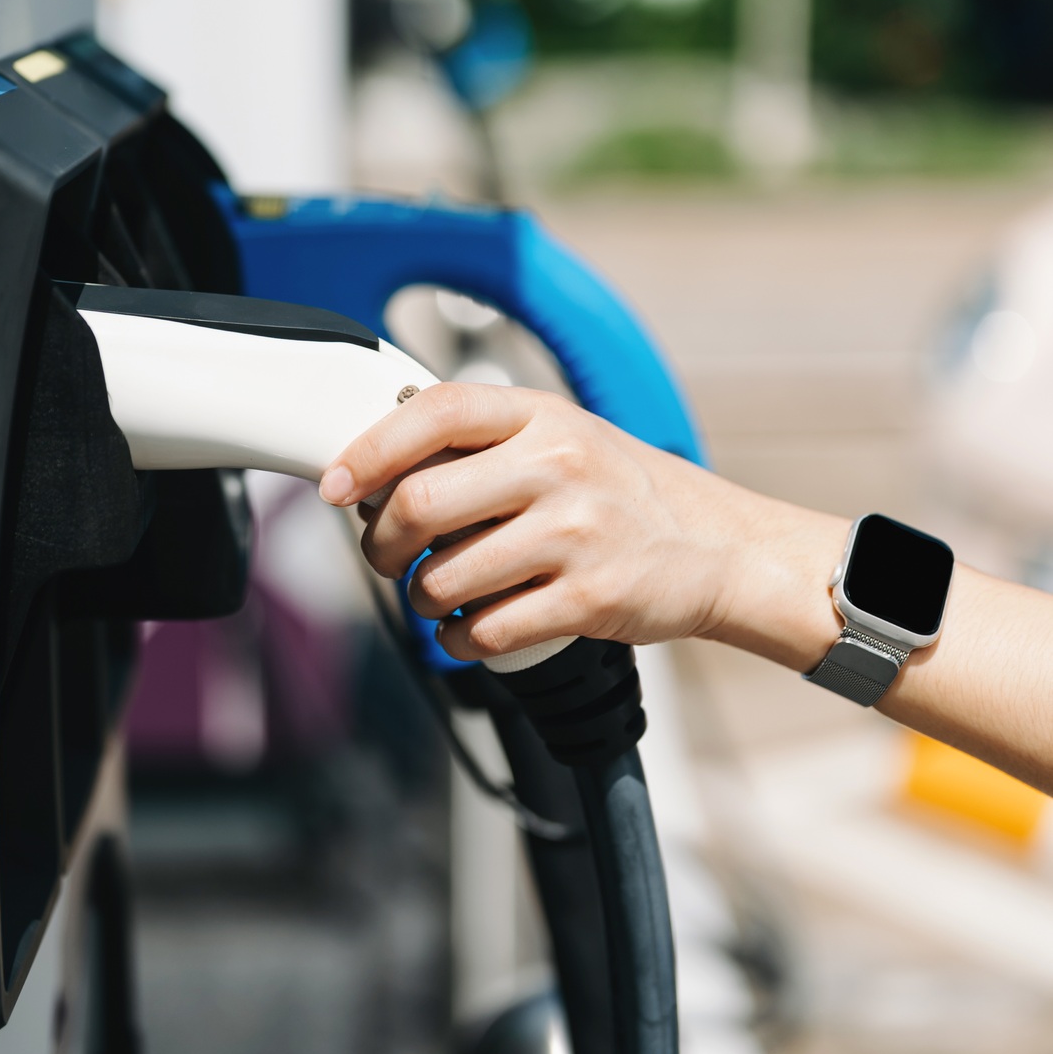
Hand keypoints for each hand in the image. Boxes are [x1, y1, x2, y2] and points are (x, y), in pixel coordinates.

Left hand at [320, 382, 843, 665]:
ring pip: (444, 577)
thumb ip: (483, 443)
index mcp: (542, 416)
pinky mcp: (589, 598)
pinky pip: (487, 630)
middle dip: (381, 544)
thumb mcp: (563, 438)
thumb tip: (376, 470)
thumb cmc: (624, 494)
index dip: (367, 450)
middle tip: (386, 556)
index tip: (335, 485)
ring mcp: (575, 532)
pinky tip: (469, 633)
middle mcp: (558, 465)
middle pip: (419, 503)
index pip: (432, 411)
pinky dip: (460, 642)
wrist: (720, 548)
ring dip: (421, 600)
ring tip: (437, 597)